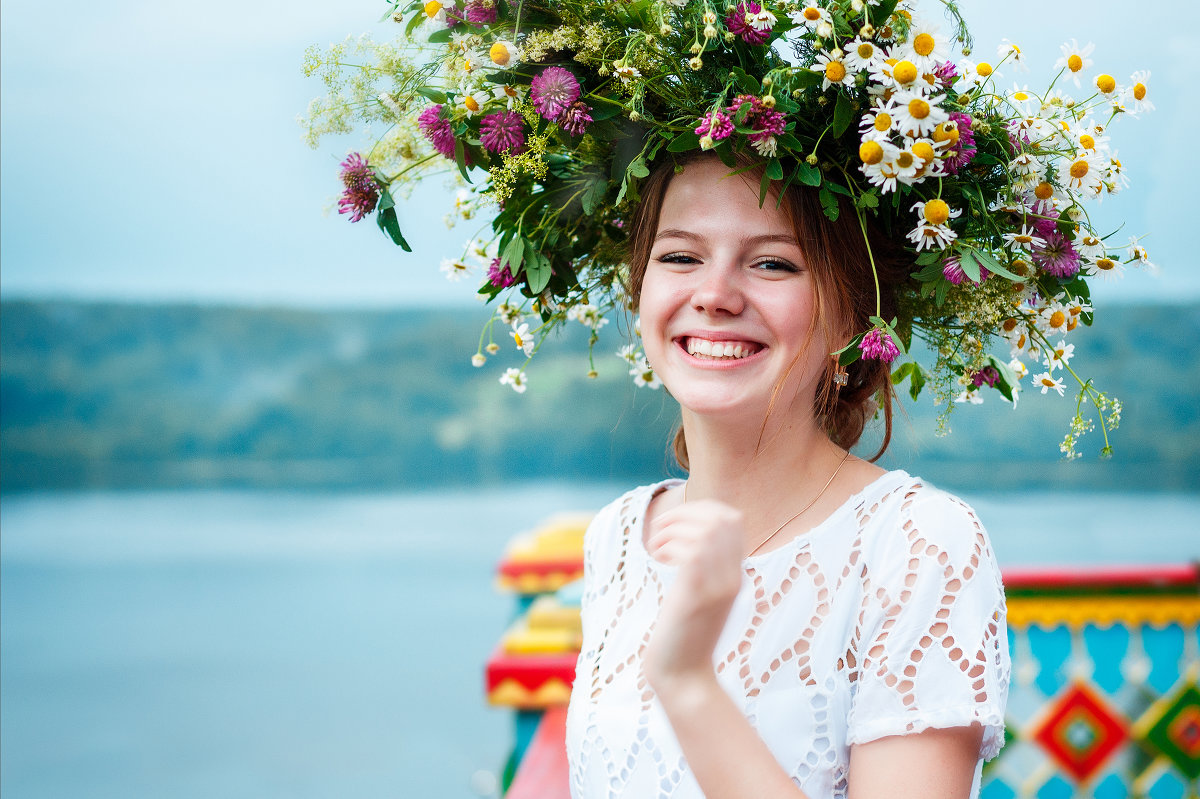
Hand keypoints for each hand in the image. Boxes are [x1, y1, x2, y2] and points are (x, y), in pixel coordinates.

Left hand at [643, 498, 745, 690]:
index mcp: (734, 574)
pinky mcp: (697, 595)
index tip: (676, 522)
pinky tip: (659, 559)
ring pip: (705, 530)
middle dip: (686, 513)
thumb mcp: (698, 595)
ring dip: (673, 528)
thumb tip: (683, 536)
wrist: (684, 677)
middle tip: (661, 532)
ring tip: (657, 547)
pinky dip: (670, 545)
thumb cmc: (683, 635)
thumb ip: (700, 567)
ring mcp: (718, 586)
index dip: (703, 508)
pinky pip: (691, 551)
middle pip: (723, 518)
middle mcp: (732, 577)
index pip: (733, 518)